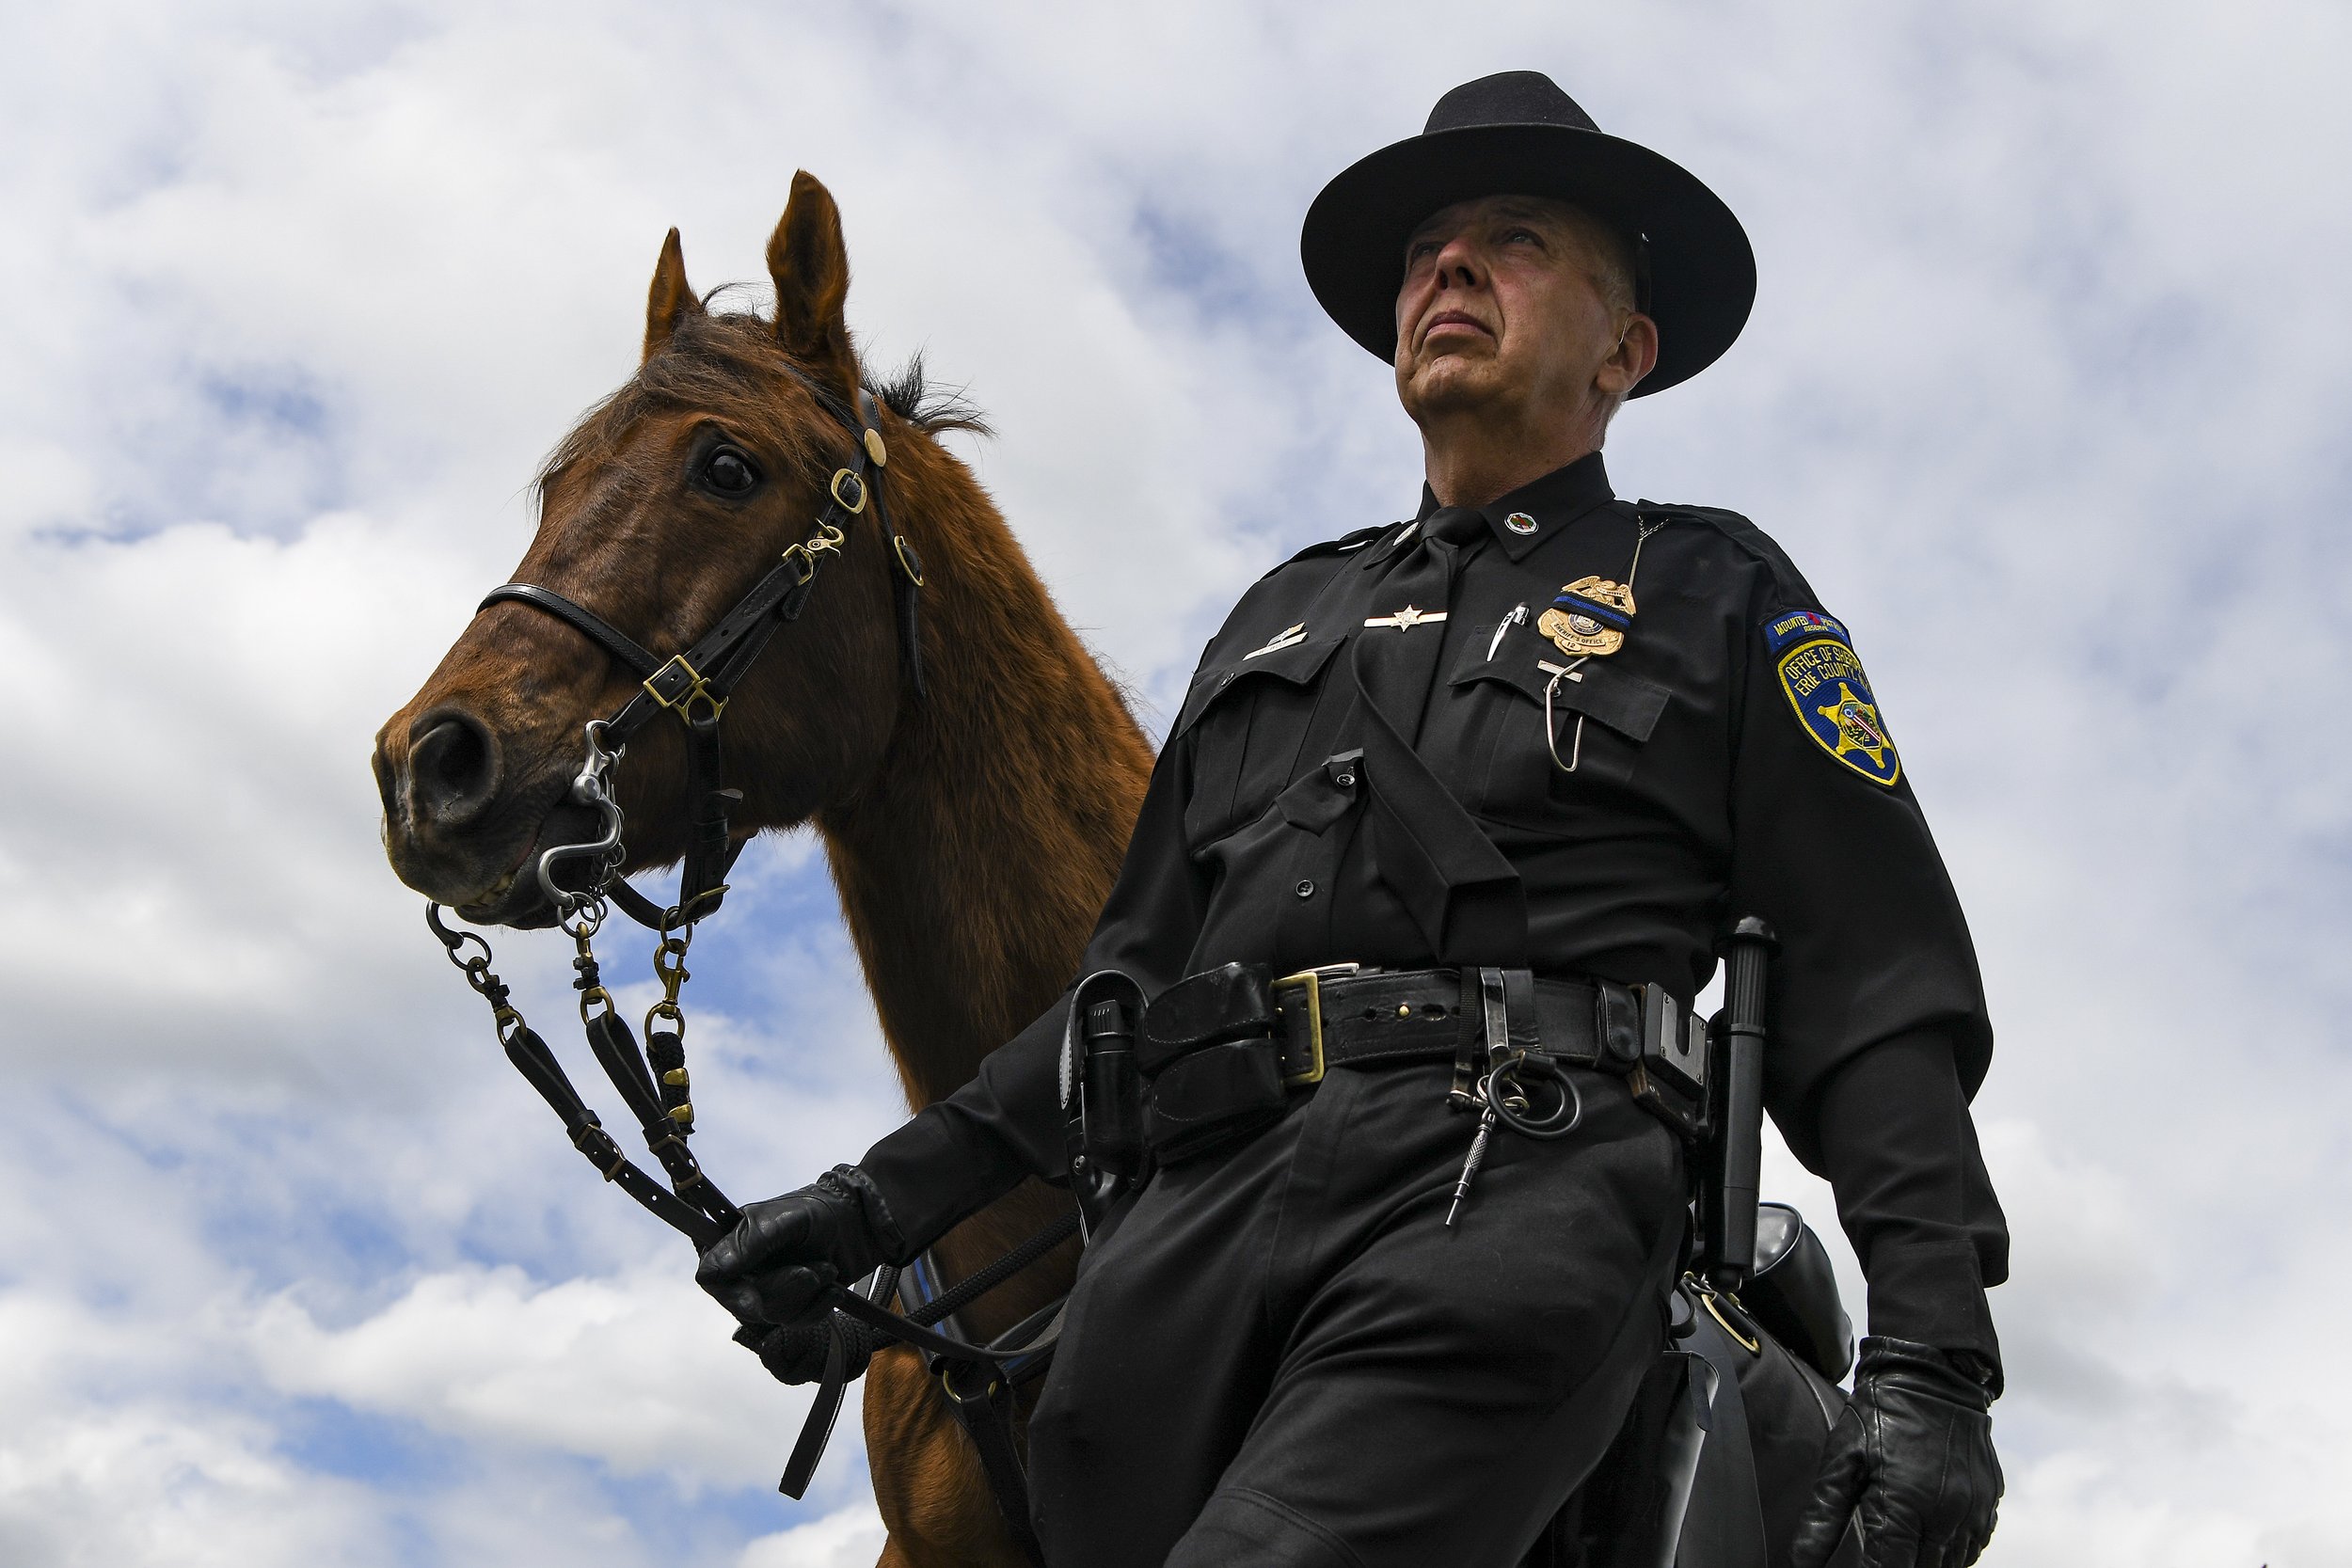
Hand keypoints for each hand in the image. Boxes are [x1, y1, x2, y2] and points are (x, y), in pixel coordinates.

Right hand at [696, 1166, 895, 1328]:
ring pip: (775, 1315)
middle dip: (784, 1289)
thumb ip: (749, 1243)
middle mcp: (748, 1269)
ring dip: (806, 1294)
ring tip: (827, 1268)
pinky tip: (833, 1288)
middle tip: (812, 1270)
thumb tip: (711, 1272)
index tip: (755, 1300)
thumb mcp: (785, 1220)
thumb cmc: (822, 1210)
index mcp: (736, 1242)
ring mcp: (771, 1288)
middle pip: (746, 1304)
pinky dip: (818, 1307)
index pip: (712, 1278)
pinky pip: (798, 1322)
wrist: (863, 1223)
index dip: (731, 1293)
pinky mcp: (795, 1303)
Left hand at [1789, 1337, 2002, 1567]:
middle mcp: (1945, 1515)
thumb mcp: (1842, 1462)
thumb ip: (1823, 1518)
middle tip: (1879, 1550)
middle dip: (1897, 1565)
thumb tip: (1801, 1562)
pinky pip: (1972, 1547)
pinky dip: (1951, 1552)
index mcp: (1904, 1506)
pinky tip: (1929, 1538)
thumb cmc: (1880, 1415)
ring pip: (1950, 1565)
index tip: (1860, 1567)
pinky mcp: (1989, 1503)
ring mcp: (1973, 1511)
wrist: (1932, 1376)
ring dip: (1924, 1561)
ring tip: (1900, 1545)